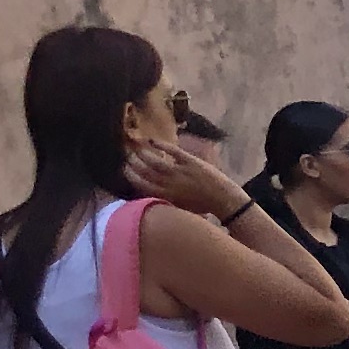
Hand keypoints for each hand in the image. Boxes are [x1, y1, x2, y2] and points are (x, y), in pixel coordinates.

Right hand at [126, 138, 252, 222]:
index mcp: (164, 196)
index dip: (130, 175)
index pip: (140, 184)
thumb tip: (147, 193)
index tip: (124, 168)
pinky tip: (152, 140)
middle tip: (127, 155)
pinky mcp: (190, 162)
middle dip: (133, 162)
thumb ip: (162, 200)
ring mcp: (179, 172)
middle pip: (144, 171)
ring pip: (155, 160)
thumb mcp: (178, 207)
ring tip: (137, 147)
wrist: (223, 200)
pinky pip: (172, 151)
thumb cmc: (201, 206)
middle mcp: (168, 184)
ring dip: (143, 152)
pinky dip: (161, 144)